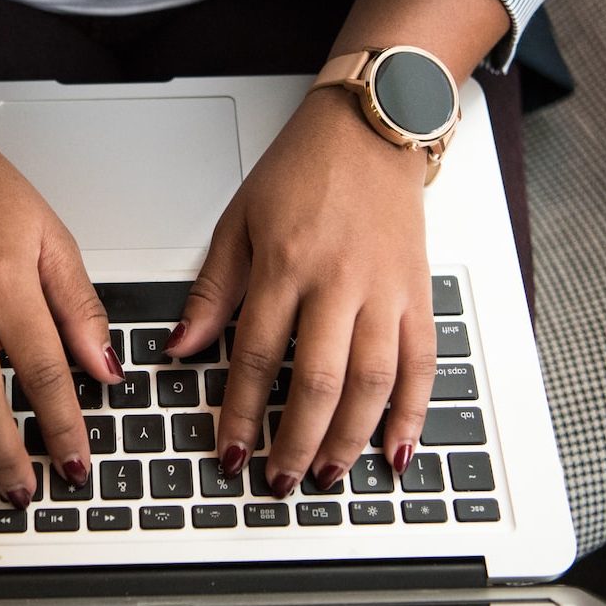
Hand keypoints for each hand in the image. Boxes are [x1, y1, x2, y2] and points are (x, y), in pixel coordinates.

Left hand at [164, 85, 436, 495]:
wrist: (371, 127)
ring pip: (372, 382)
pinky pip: (422, 363)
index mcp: (285, 263)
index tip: (231, 449)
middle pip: (317, 381)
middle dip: (295, 441)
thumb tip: (183, 347)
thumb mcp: (239, 220)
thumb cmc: (302, 169)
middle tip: (278, 478)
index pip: (257, 355)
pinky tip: (397, 448)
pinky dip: (413, 412)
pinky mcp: (419, 293)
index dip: (242, 411)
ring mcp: (385, 290)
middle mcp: (338, 281)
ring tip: (327, 474)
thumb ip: (214, 290)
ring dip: (349, 438)